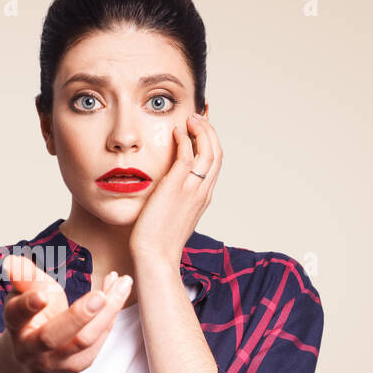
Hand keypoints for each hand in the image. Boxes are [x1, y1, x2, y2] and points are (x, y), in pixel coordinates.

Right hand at [0, 253, 133, 372]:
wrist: (34, 356)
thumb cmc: (32, 316)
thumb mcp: (24, 293)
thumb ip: (23, 276)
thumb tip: (10, 261)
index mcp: (15, 325)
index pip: (17, 316)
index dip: (28, 305)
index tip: (43, 295)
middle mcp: (30, 349)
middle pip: (51, 337)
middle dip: (77, 317)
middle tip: (100, 297)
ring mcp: (54, 362)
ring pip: (83, 341)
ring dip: (107, 312)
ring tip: (122, 282)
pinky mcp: (76, 365)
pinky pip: (98, 342)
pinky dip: (111, 316)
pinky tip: (118, 292)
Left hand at [128, 111, 222, 267]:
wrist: (155, 256)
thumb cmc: (158, 241)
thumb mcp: (173, 216)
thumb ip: (175, 200)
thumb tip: (166, 191)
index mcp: (203, 197)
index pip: (214, 163)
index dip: (212, 142)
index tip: (203, 128)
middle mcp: (203, 191)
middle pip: (217, 152)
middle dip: (210, 131)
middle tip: (198, 116)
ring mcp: (192, 188)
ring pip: (208, 150)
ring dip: (201, 130)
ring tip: (190, 118)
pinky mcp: (177, 186)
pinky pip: (187, 155)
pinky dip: (185, 138)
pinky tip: (177, 130)